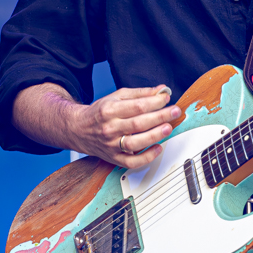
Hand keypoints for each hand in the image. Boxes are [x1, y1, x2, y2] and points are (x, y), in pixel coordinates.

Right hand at [12, 83, 181, 168]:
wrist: (78, 129)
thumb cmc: (100, 112)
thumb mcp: (116, 97)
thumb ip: (140, 93)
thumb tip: (161, 90)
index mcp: (109, 110)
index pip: (137, 106)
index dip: (155, 102)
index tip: (166, 99)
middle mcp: (109, 128)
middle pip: (139, 123)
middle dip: (160, 117)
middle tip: (174, 111)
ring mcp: (111, 145)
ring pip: (136, 142)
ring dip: (155, 135)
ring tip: (168, 128)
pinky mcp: (113, 158)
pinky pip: (132, 162)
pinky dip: (147, 157)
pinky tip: (158, 148)